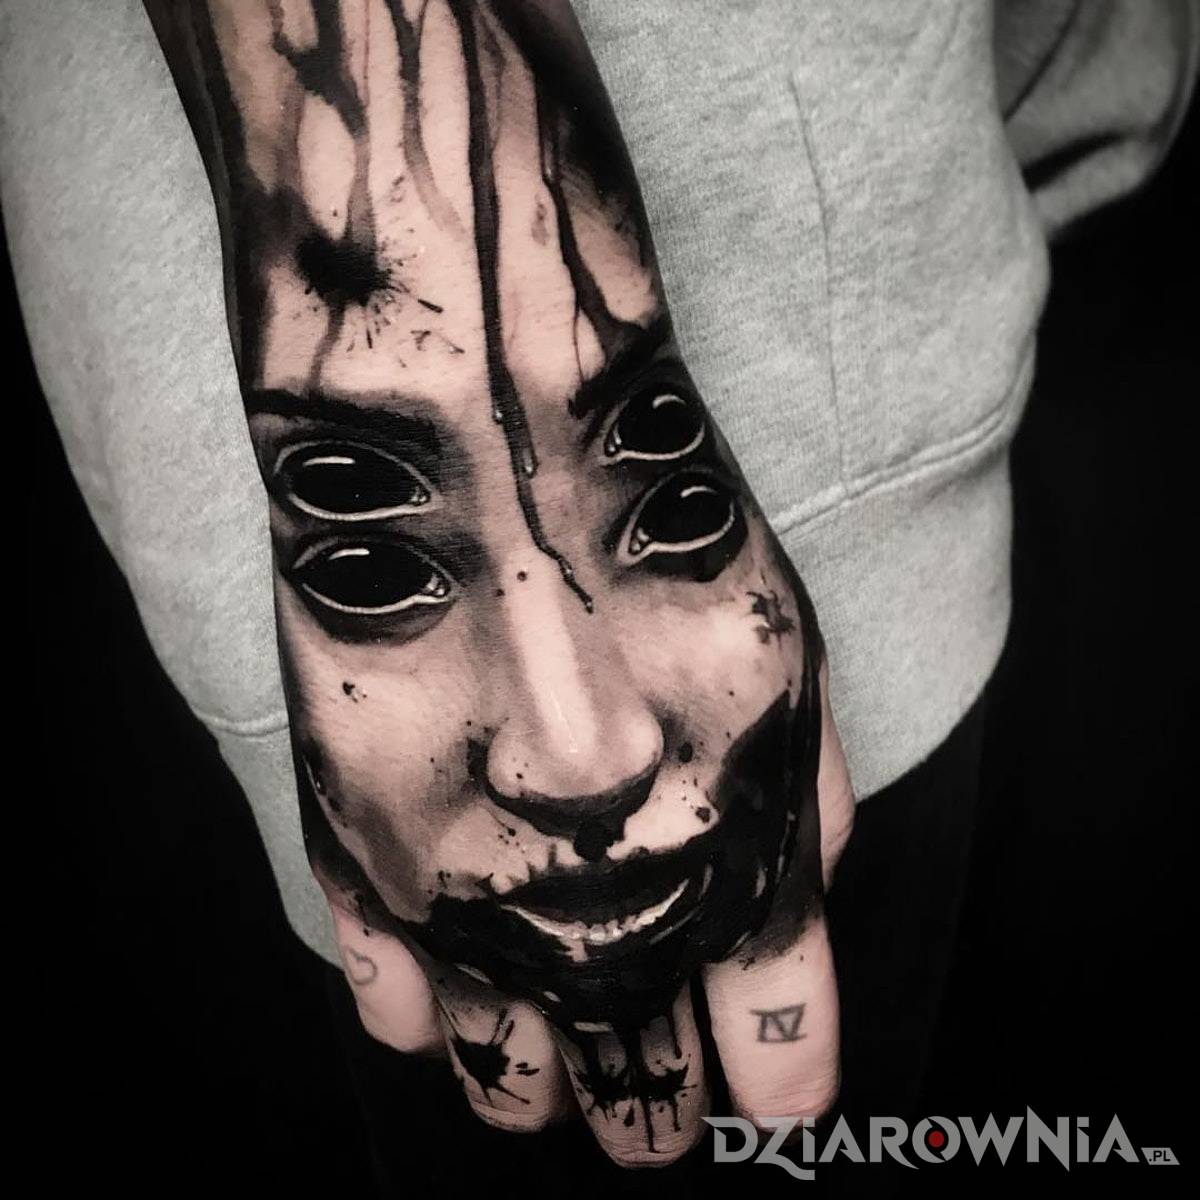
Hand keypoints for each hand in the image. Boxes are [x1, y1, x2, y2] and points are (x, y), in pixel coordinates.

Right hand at [146, 0, 854, 1165]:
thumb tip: (811, 898)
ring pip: (505, 1047)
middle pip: (633, 1060)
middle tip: (650, 1139)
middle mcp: (599, 884)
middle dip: (649, 1111)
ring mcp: (463, 864)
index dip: (776, 1070)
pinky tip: (429, 1039)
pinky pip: (381, 976)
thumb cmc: (643, 495)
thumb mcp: (782, 636)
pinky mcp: (350, 821)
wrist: (469, 398)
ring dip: (535, 1085)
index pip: (775, 1018)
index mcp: (732, 832)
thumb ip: (811, 790)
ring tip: (547, 1108)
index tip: (772, 1101)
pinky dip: (411, 1019)